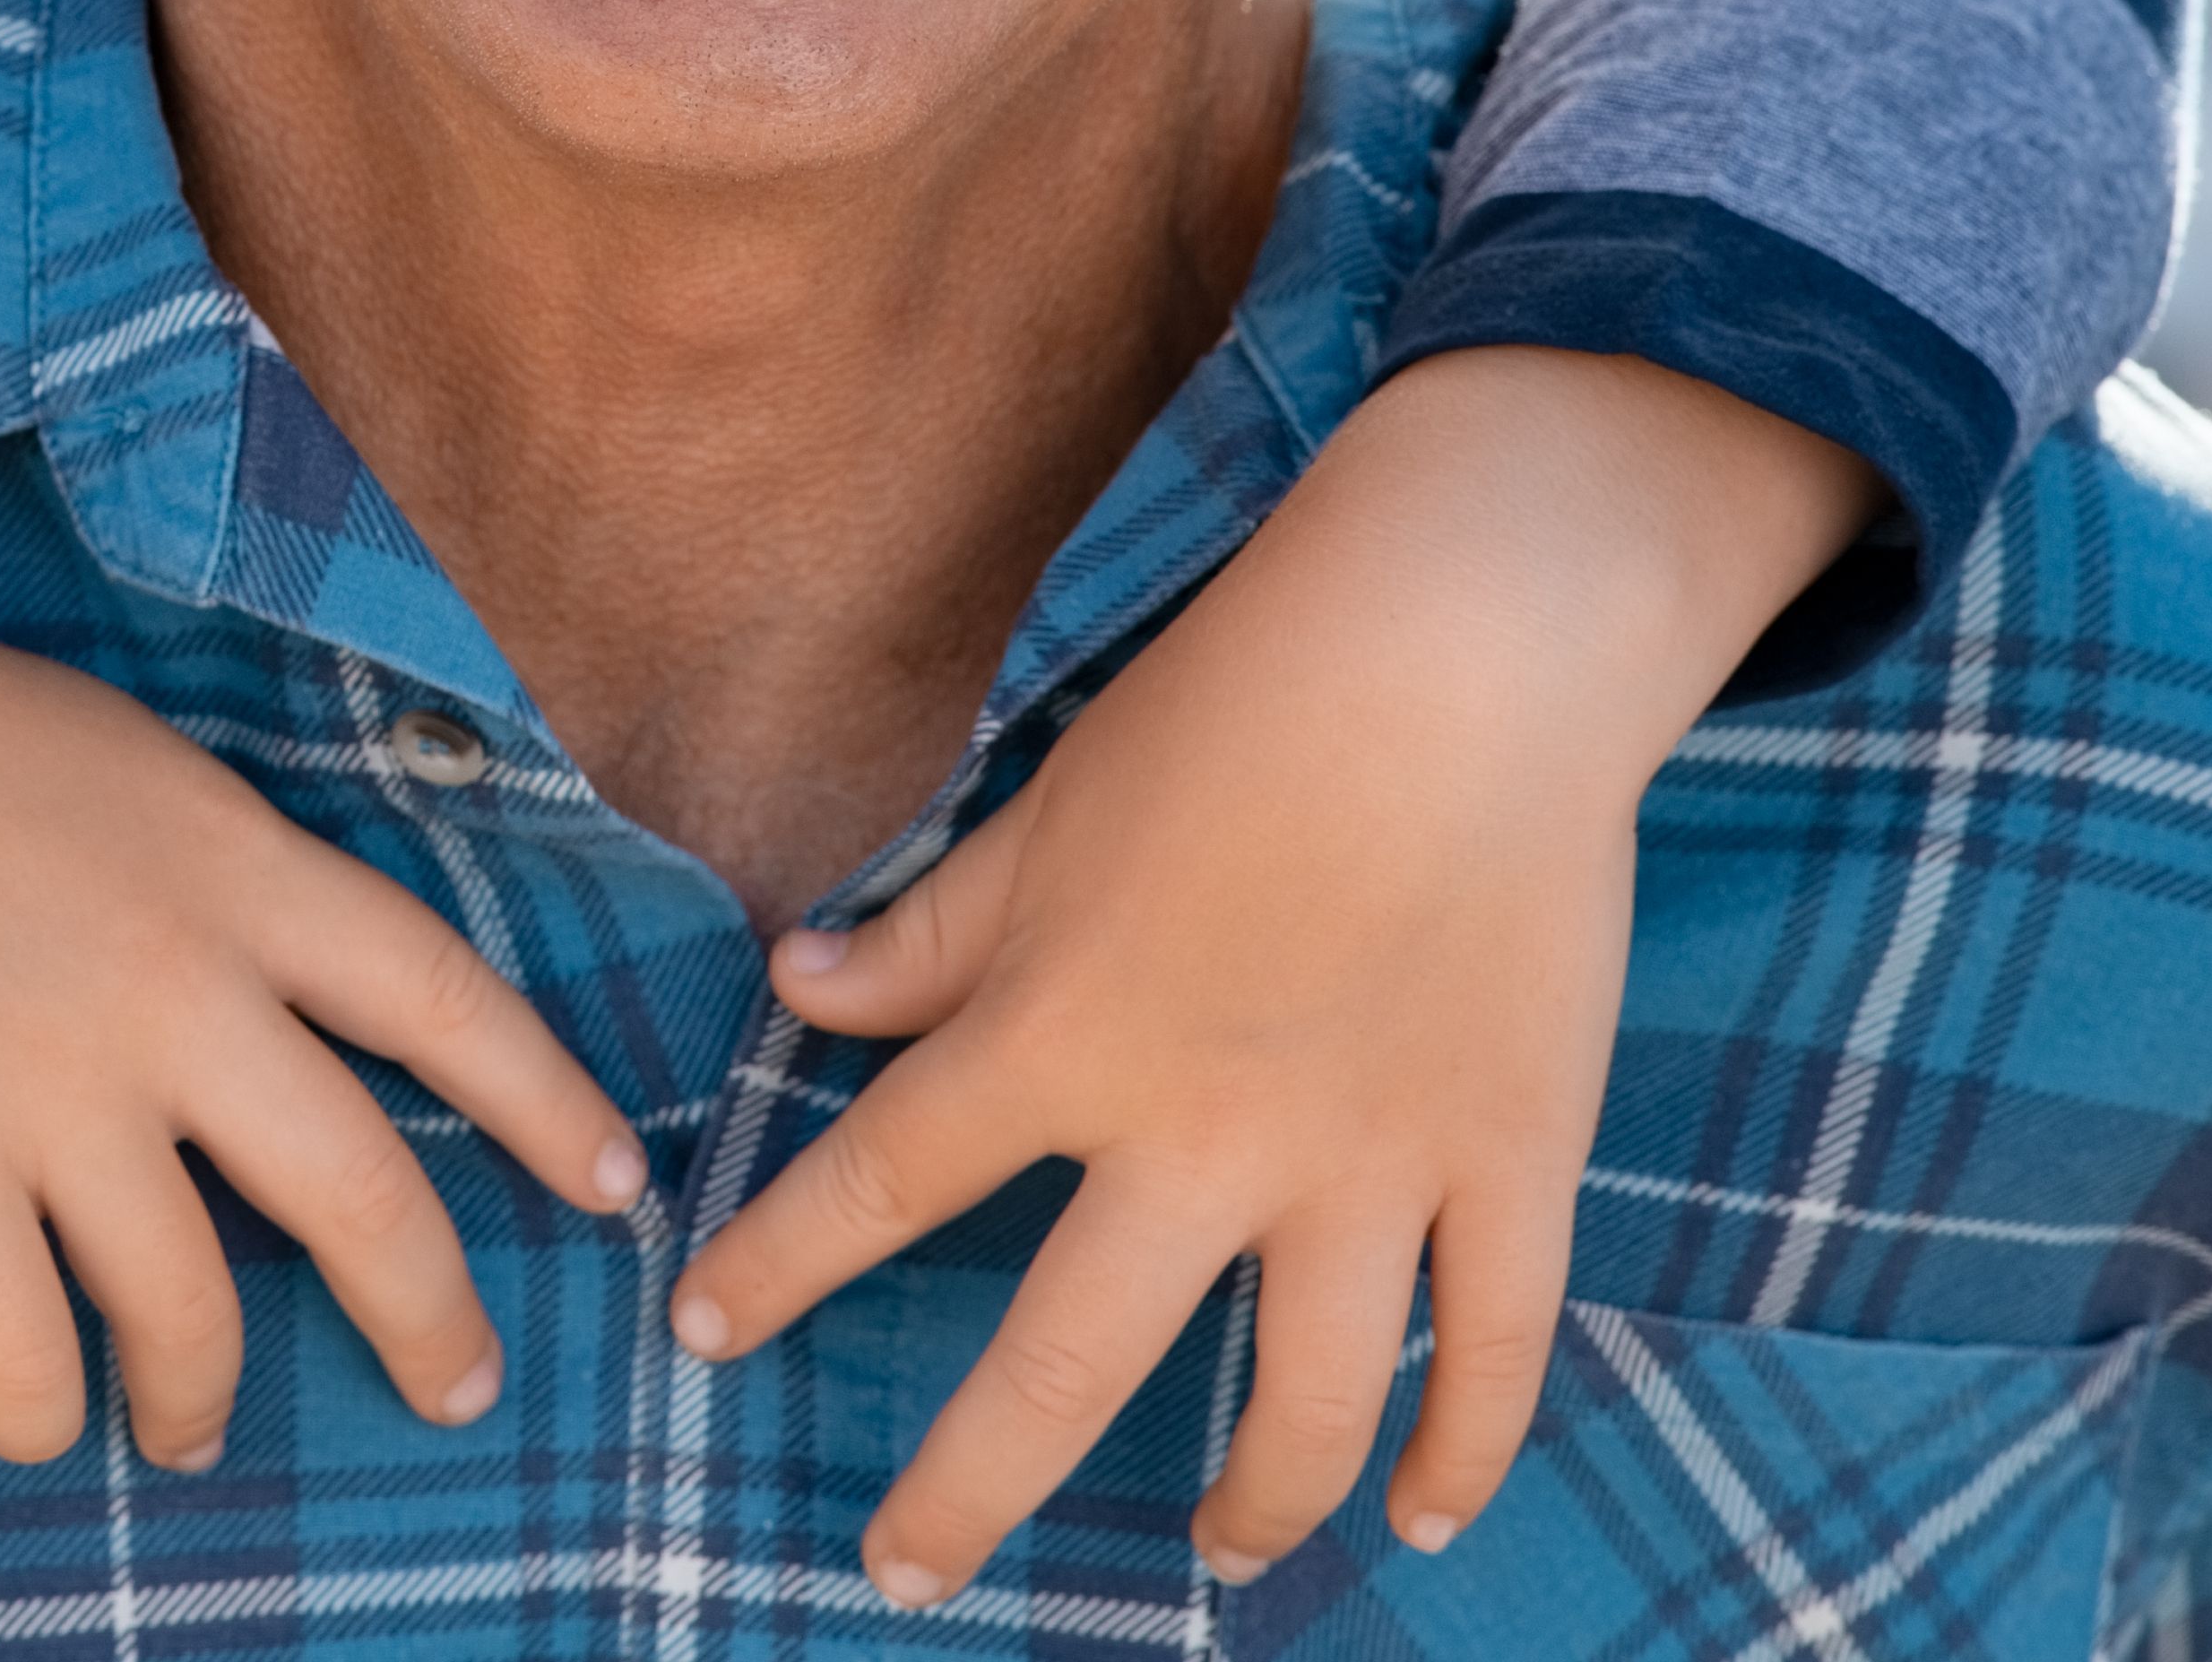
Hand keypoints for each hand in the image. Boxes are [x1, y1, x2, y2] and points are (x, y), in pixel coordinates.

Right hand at [0, 467, 651, 1470]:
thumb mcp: (100, 754)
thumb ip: (198, 871)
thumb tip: (246, 979)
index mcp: (231, 866)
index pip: (446, 998)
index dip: (545, 1101)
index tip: (613, 1184)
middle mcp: (178, 990)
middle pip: (367, 1195)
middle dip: (431, 1317)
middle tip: (456, 1386)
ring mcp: (54, 1091)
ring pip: (192, 1312)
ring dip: (199, 1395)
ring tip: (180, 1427)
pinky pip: (23, 1353)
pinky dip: (37, 1409)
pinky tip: (34, 1413)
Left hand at [663, 349, 1879, 1601]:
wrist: (1464, 644)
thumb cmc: (1234, 703)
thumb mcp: (1045, 811)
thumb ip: (928, 930)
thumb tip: (796, 986)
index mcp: (1064, 1037)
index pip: (881, 1184)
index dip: (776, 1265)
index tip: (701, 1334)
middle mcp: (1204, 1134)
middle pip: (1064, 1367)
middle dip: (965, 1491)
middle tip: (900, 1574)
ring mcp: (1367, 1163)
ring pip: (1304, 1402)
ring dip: (1248, 1499)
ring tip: (1210, 1553)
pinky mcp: (1509, 1156)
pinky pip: (1490, 1347)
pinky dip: (1465, 1448)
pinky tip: (1427, 1512)